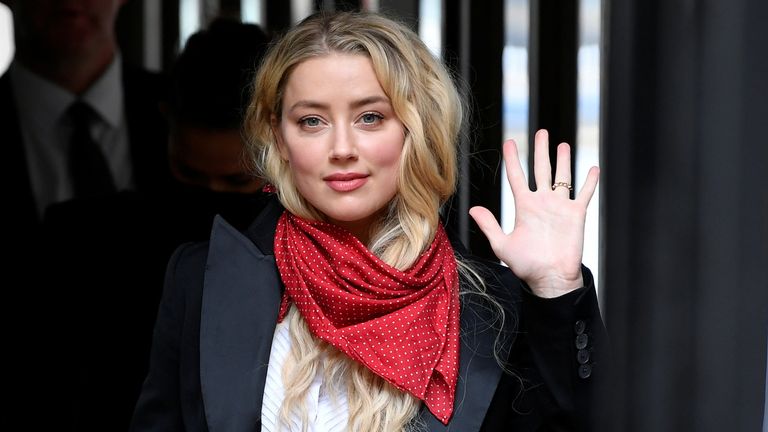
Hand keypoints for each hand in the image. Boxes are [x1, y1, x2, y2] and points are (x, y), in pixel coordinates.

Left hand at [469, 129, 598, 297]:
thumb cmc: (526, 265)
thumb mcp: (503, 245)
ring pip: (562, 177)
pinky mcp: (576, 214)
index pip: (516, 176)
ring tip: (562, 144)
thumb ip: (490, 225)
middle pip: (541, 169)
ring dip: (563, 160)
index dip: (512, 159)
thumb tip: (473, 209)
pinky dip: (588, 181)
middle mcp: (542, 202)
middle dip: (540, 151)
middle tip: (541, 132)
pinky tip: (592, 168)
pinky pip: (583, 194)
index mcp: (524, 207)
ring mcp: (560, 207)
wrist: (550, 278)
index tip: (509, 142)